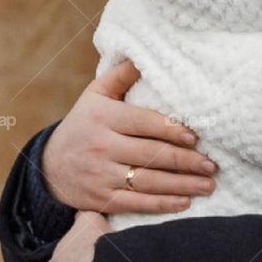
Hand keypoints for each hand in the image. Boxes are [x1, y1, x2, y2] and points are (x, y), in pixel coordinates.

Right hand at [40, 60, 218, 214]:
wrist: (50, 168)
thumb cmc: (83, 126)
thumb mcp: (94, 97)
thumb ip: (119, 78)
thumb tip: (141, 57)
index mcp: (102, 117)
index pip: (142, 122)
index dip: (170, 130)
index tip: (195, 138)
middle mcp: (102, 146)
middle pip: (150, 154)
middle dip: (185, 161)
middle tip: (211, 165)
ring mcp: (102, 175)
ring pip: (148, 181)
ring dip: (182, 185)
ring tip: (208, 184)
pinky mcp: (103, 199)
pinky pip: (138, 203)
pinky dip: (163, 205)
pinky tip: (185, 203)